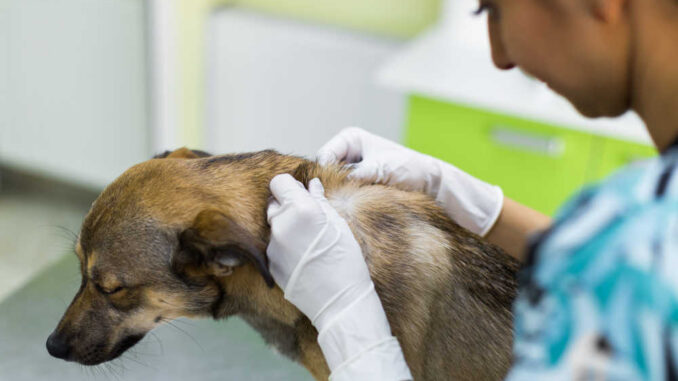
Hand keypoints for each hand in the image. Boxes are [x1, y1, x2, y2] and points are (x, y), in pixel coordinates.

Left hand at [267, 174, 411, 379]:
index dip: (290, 187)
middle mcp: (281, 224)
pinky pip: (273, 246)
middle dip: (286, 206)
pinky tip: (302, 258)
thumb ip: (320, 201)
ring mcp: (272, 245)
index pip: (279, 182)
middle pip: (273, 202)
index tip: (300, 194)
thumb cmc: (346, 259)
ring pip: (273, 225)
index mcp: (301, 209)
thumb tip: (311, 184)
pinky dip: (284, 246)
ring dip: (285, 226)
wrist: (339, 300)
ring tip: (307, 242)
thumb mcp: (338, 224)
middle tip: (307, 219)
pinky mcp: (269, 263)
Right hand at [317, 127, 503, 235]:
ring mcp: (350, 170)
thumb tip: (335, 186)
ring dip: (338, 196)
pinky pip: (343, 194)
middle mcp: (347, 152)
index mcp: (350, 139)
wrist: (431, 182)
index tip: (331, 191)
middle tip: (338, 202)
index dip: (323, 174)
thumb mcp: (383, 168)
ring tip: (348, 206)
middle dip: (329, 186)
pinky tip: (353, 210)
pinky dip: (346, 202)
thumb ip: (358, 174)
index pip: (323, 156)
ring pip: (331, 185)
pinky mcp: (356, 185)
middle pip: (324, 171)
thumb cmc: (411, 168)